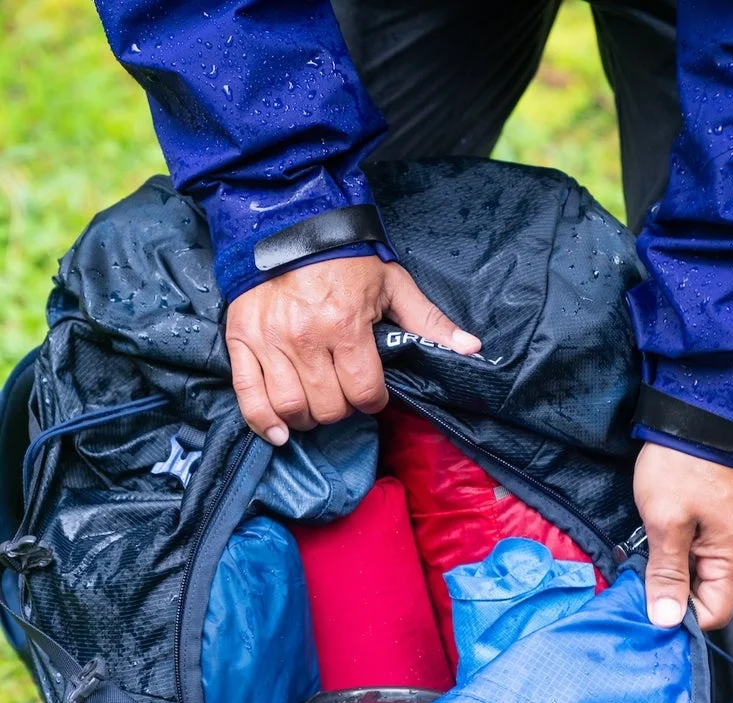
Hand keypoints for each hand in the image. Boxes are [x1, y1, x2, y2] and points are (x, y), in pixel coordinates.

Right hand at [225, 255, 480, 441]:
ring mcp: (271, 341)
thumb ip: (428, 322)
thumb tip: (472, 349)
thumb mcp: (392, 284)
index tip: (371, 392)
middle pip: (329, 407)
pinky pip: (249, 396)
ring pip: (292, 408)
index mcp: (346, 325)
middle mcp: (306, 338)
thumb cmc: (344, 256)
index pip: (365, 393)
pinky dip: (263, 421)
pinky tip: (280, 431)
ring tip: (316, 405)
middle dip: (342, 408)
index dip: (374, 400)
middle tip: (343, 392)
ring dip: (308, 417)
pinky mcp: (242, 340)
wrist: (287, 222)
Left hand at [633, 442, 732, 630]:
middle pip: (710, 597)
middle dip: (674, 596)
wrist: (697, 414)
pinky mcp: (727, 521)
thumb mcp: (665, 523)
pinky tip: (659, 542)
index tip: (647, 608)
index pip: (713, 614)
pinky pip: (705, 554)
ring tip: (646, 559)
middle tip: (639, 582)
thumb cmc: (679, 468)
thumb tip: (666, 621)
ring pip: (704, 575)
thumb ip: (667, 575)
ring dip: (675, 574)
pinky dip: (681, 555)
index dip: (680, 618)